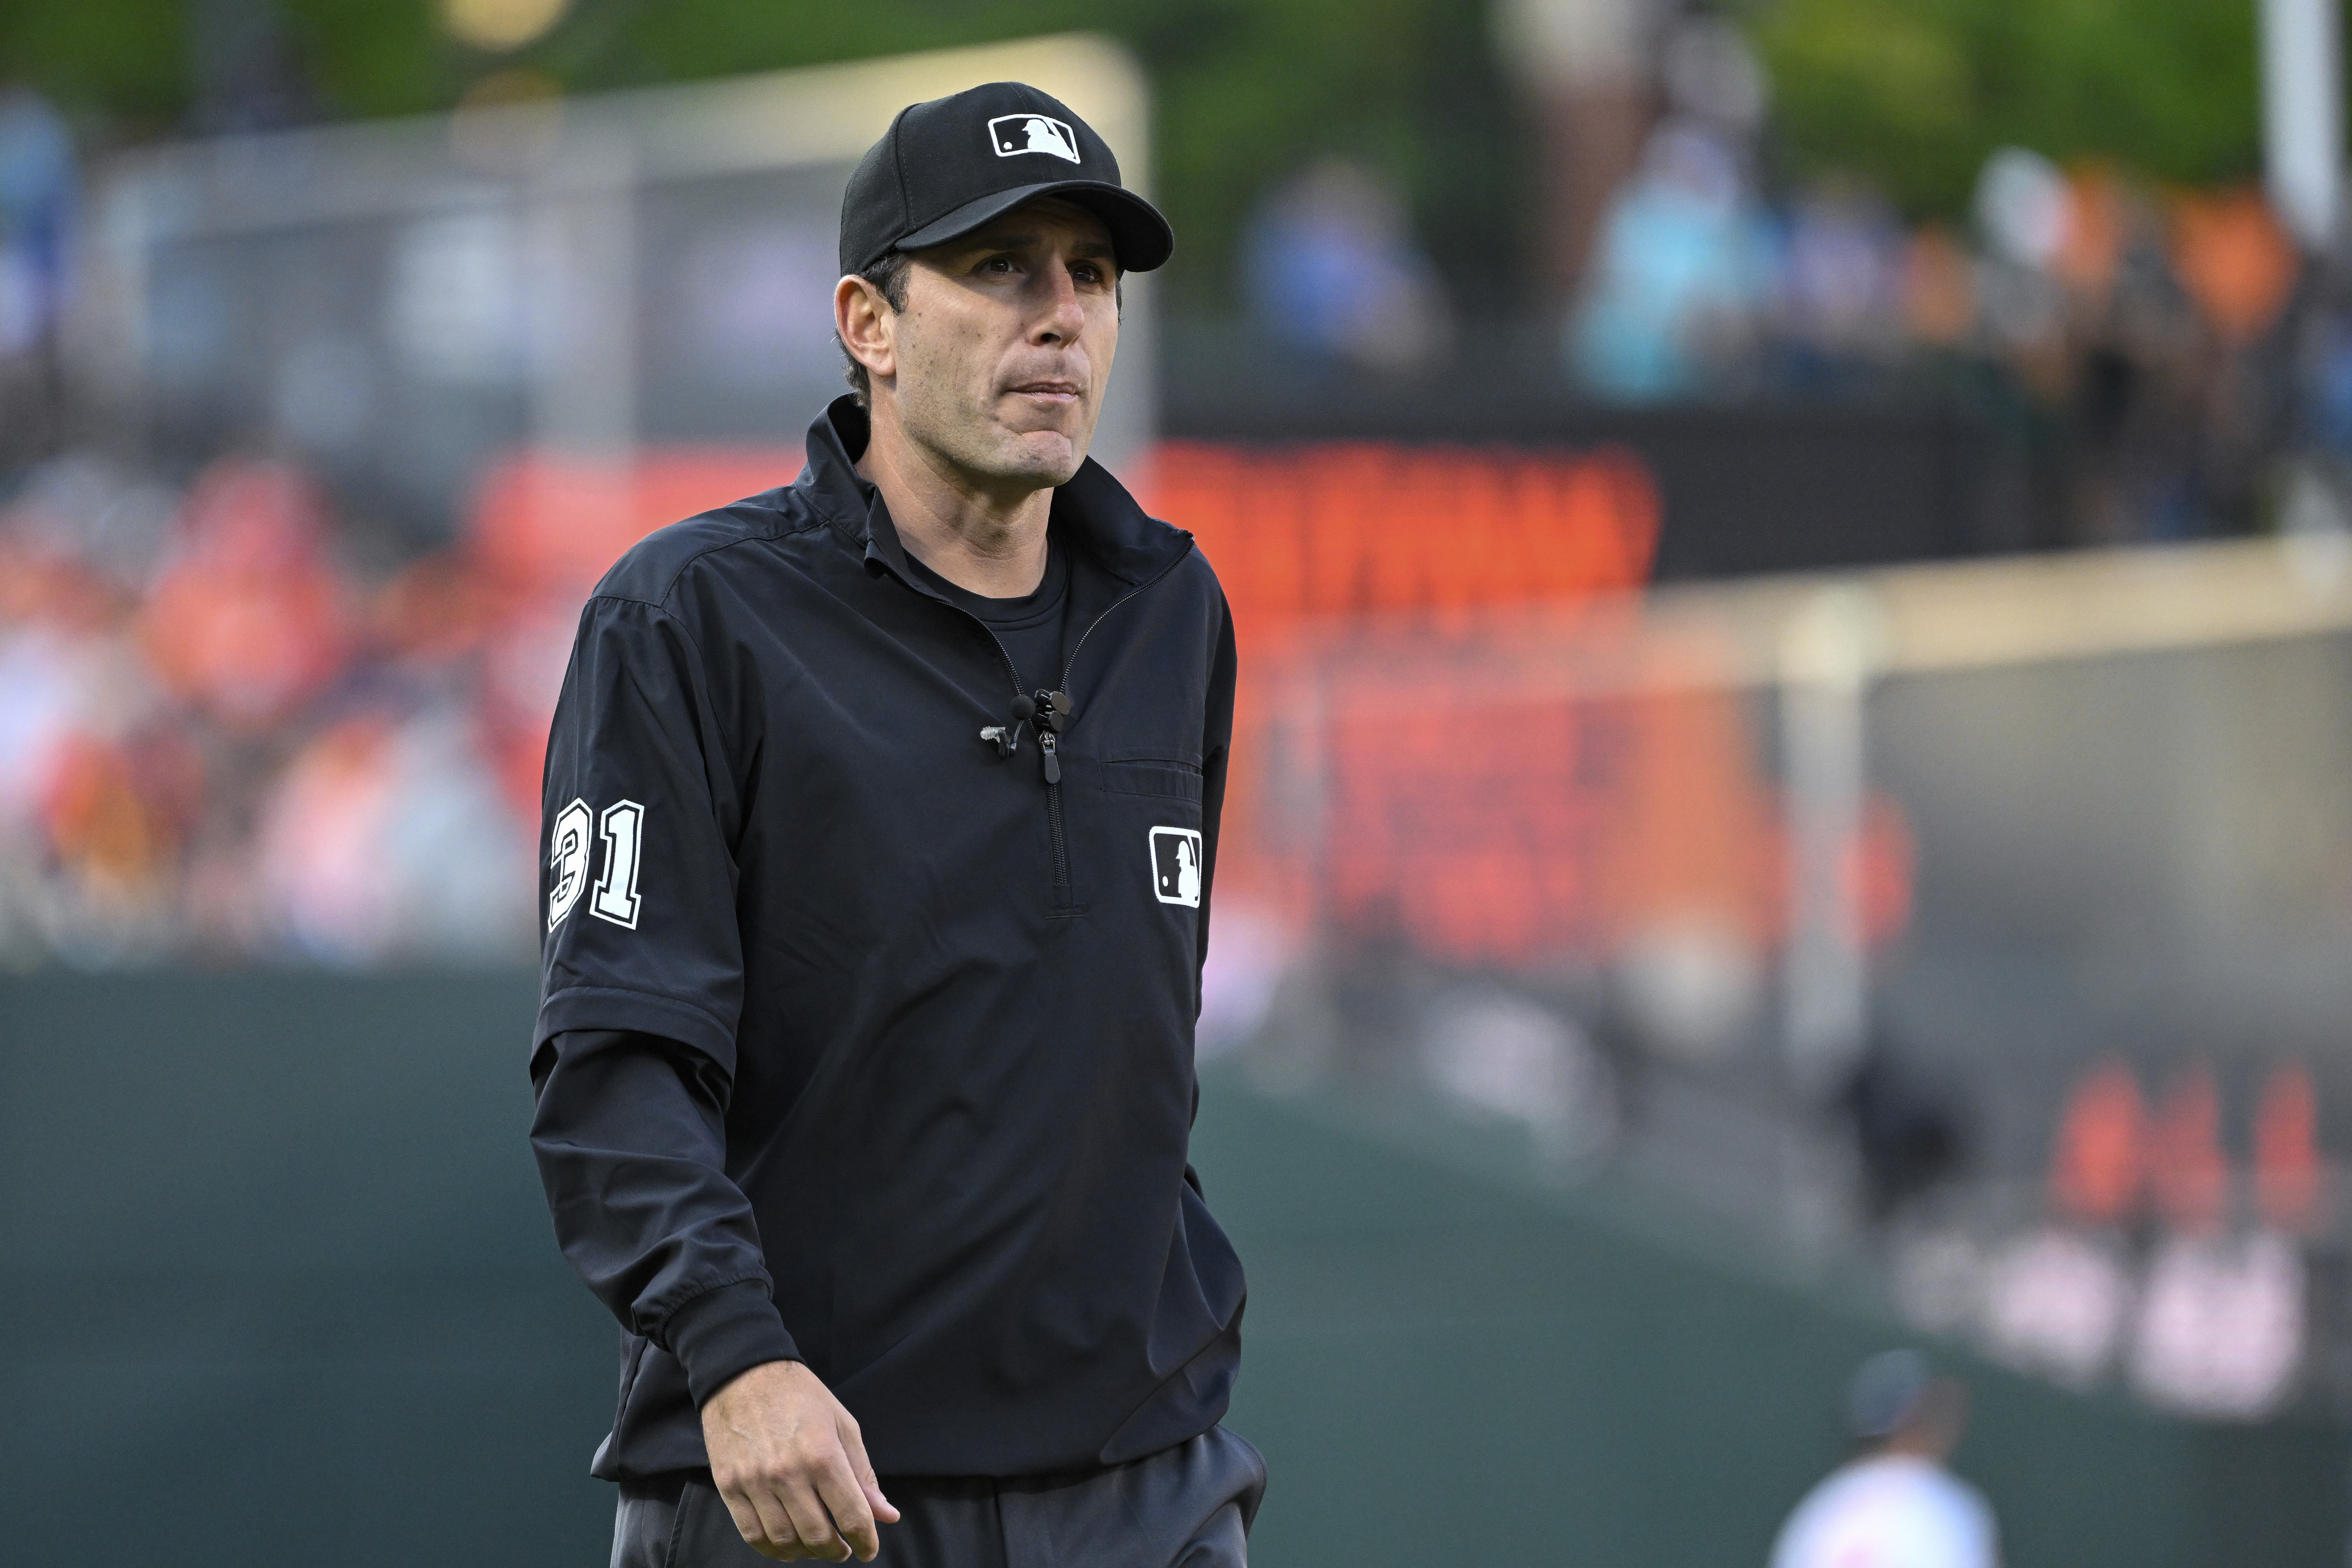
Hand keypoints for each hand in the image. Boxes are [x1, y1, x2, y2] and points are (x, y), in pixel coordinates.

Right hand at [700, 1359, 899, 1560]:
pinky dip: (772, 1549)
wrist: (743, 1373)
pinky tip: (787, 1546)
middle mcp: (788, 1473)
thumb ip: (863, 1474)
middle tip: (844, 1550)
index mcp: (823, 1455)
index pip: (851, 1515)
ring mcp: (755, 1482)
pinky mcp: (729, 1485)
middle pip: (817, 1535)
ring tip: (817, 1547)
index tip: (869, 1549)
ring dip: (806, 1553)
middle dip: (837, 1551)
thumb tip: (886, 1514)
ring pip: (784, 1540)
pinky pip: (752, 1533)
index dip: (866, 1540)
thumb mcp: (842, 1424)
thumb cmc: (800, 1396)